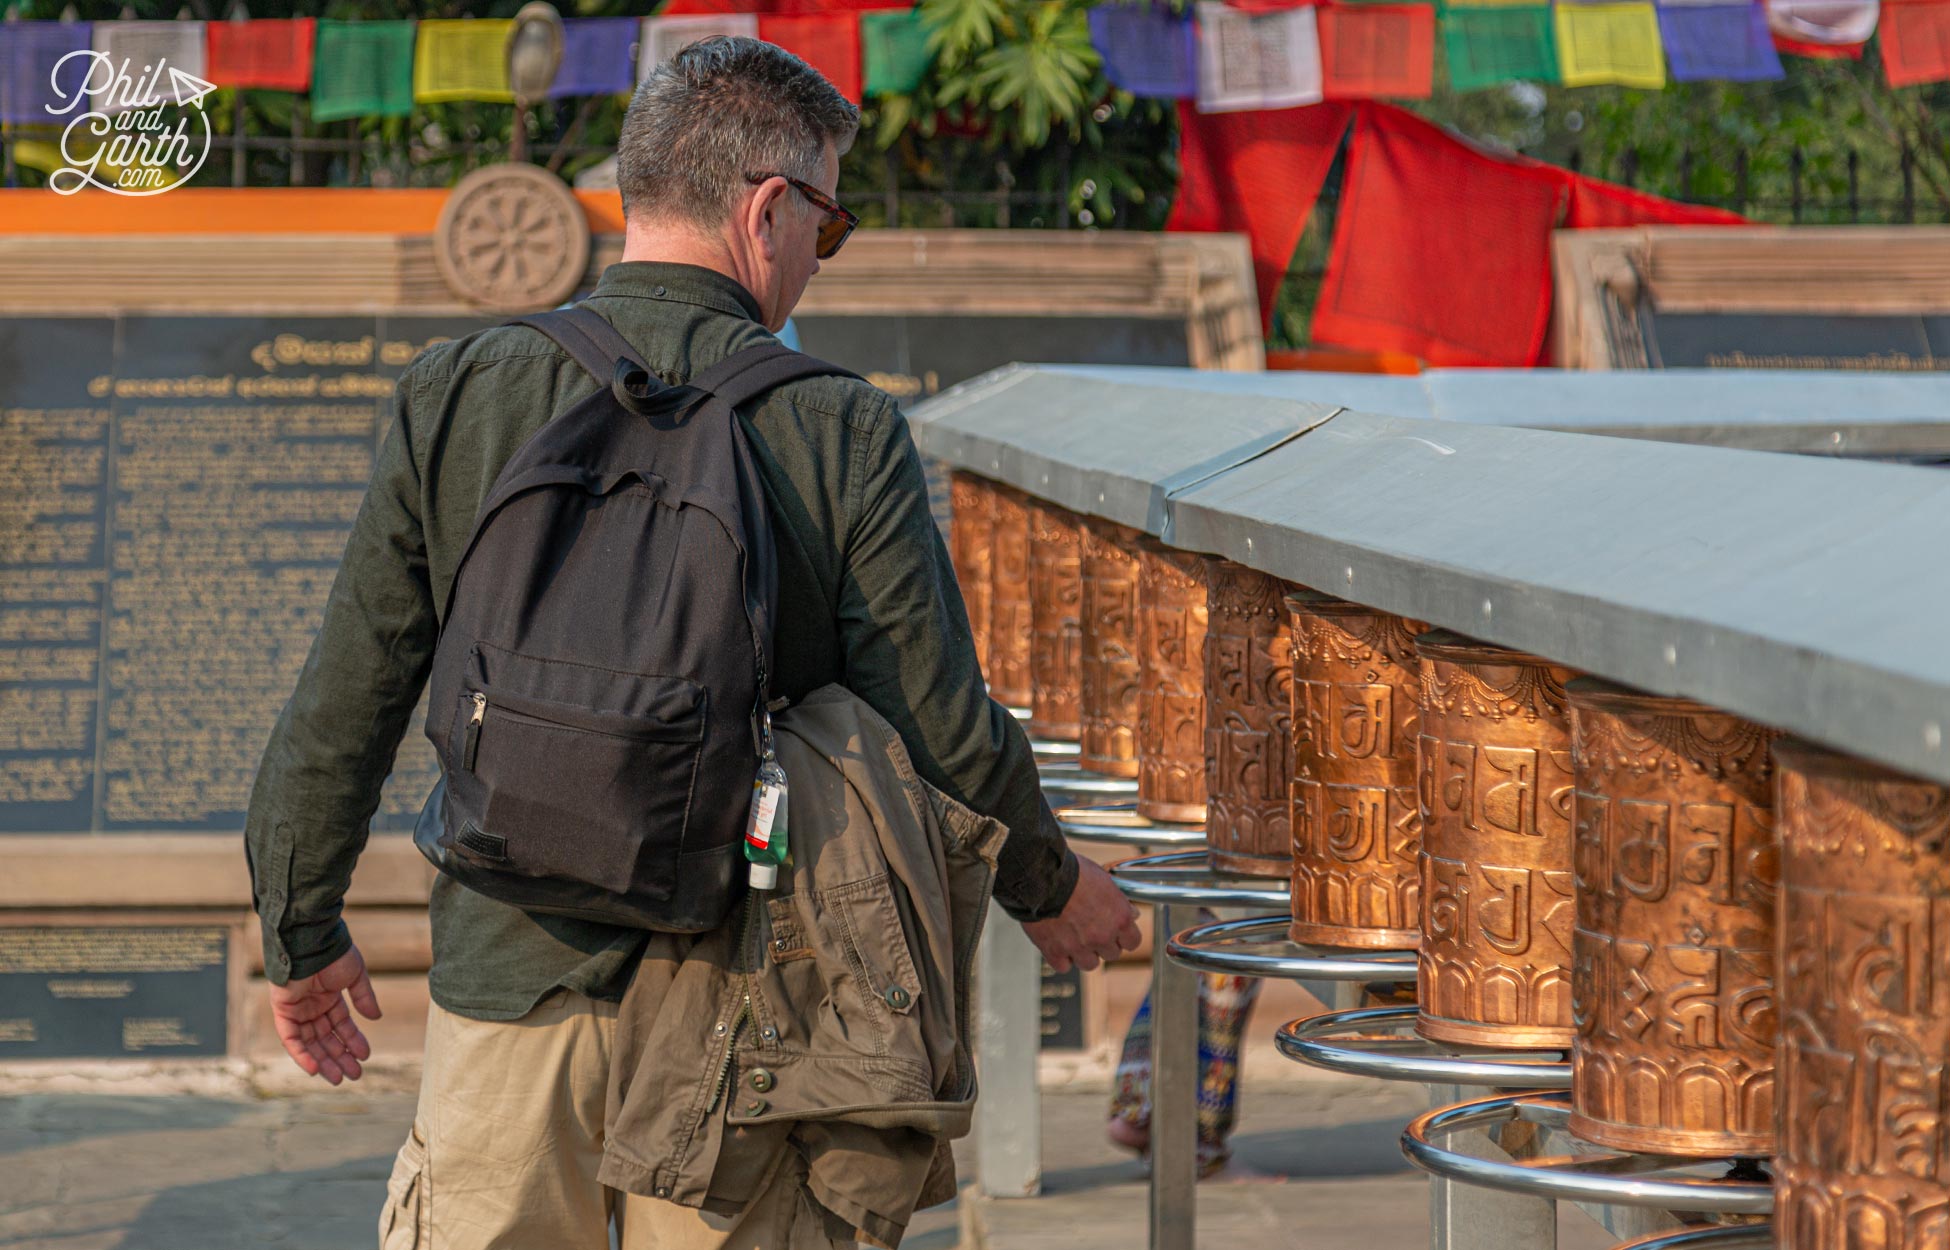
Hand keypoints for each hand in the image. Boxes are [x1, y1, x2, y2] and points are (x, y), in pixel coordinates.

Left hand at [267, 943, 381, 1084]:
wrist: (312, 942)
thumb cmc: (335, 954)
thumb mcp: (356, 976)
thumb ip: (364, 997)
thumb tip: (376, 1018)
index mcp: (329, 997)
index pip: (341, 1025)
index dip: (353, 1041)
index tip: (365, 1056)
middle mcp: (312, 1006)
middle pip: (325, 1038)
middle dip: (340, 1057)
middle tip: (354, 1075)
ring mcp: (297, 1010)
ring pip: (310, 1043)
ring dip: (323, 1061)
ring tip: (338, 1078)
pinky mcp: (283, 1012)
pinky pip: (291, 1039)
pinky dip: (302, 1054)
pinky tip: (316, 1068)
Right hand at [1021, 858, 1141, 972]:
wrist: (1041, 876)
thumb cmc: (1071, 871)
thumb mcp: (1104, 879)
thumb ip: (1118, 901)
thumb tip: (1130, 912)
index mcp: (1119, 918)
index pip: (1133, 942)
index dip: (1124, 937)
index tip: (1118, 934)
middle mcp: (1102, 936)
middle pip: (1111, 954)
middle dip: (1103, 944)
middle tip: (1092, 930)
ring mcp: (1079, 947)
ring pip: (1089, 964)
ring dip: (1084, 953)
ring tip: (1074, 937)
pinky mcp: (1056, 952)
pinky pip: (1064, 966)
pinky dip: (1061, 957)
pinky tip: (1058, 943)